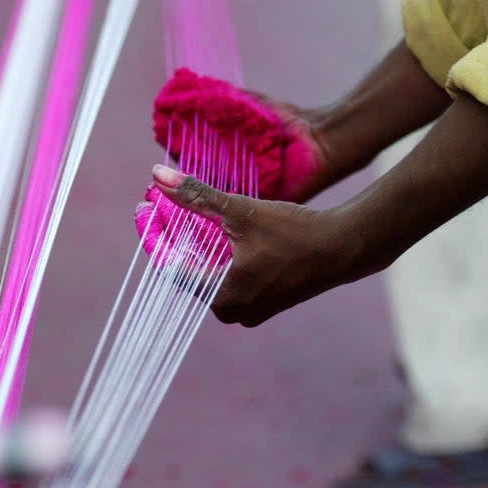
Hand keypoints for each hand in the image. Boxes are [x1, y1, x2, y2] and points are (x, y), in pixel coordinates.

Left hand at [152, 165, 356, 326]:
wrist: (343, 248)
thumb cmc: (295, 232)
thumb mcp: (241, 211)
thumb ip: (197, 196)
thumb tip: (157, 177)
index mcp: (220, 295)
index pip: (169, 265)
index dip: (154, 233)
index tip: (144, 207)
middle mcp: (230, 311)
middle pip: (187, 269)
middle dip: (173, 236)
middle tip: (162, 205)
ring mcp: (247, 310)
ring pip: (207, 273)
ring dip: (196, 243)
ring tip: (186, 213)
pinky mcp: (261, 302)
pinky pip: (227, 278)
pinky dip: (217, 254)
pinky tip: (216, 229)